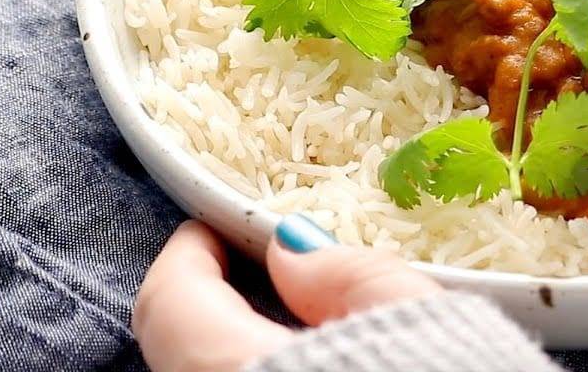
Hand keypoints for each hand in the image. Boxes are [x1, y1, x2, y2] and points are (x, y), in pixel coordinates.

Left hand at [132, 216, 440, 371]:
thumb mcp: (415, 319)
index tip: (218, 230)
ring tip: (297, 333)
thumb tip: (292, 248)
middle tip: (259, 274)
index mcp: (239, 371)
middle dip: (210, 304)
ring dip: (235, 353)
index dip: (191, 254)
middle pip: (177, 351)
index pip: (172, 301)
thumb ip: (346, 276)